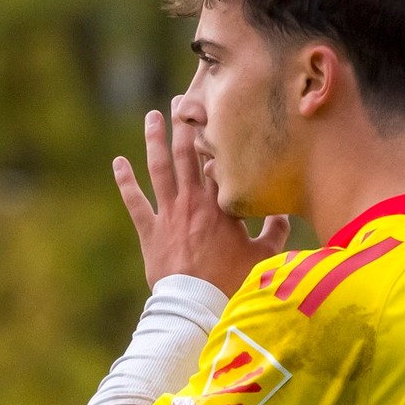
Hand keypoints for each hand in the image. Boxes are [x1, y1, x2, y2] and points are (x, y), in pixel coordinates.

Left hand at [113, 103, 289, 294]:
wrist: (197, 303)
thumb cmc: (232, 282)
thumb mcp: (262, 256)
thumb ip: (275, 232)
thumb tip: (286, 214)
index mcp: (221, 204)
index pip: (219, 161)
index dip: (217, 136)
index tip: (215, 113)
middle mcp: (194, 201)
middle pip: (187, 154)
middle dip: (184, 125)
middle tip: (181, 101)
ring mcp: (169, 214)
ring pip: (159, 169)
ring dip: (154, 140)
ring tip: (152, 117)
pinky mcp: (150, 231)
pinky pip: (135, 201)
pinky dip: (125, 181)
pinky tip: (118, 163)